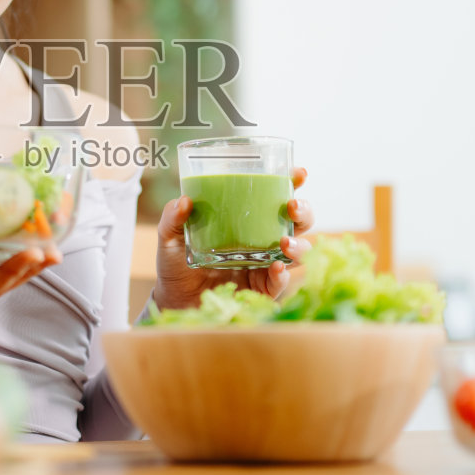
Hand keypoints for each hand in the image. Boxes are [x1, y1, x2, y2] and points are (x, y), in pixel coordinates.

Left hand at [150, 167, 314, 311]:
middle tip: (292, 206)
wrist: (175, 300)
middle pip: (298, 222)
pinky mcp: (262, 290)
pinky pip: (280, 282)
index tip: (298, 173)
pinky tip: (276, 268)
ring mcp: (265, 265)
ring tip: (285, 243)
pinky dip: (282, 275)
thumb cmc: (177, 264)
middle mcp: (263, 240)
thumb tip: (184, 201)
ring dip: (299, 245)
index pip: (275, 197)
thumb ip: (173, 218)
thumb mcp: (170, 237)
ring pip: (298, 251)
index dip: (292, 183)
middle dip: (304, 211)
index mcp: (247, 220)